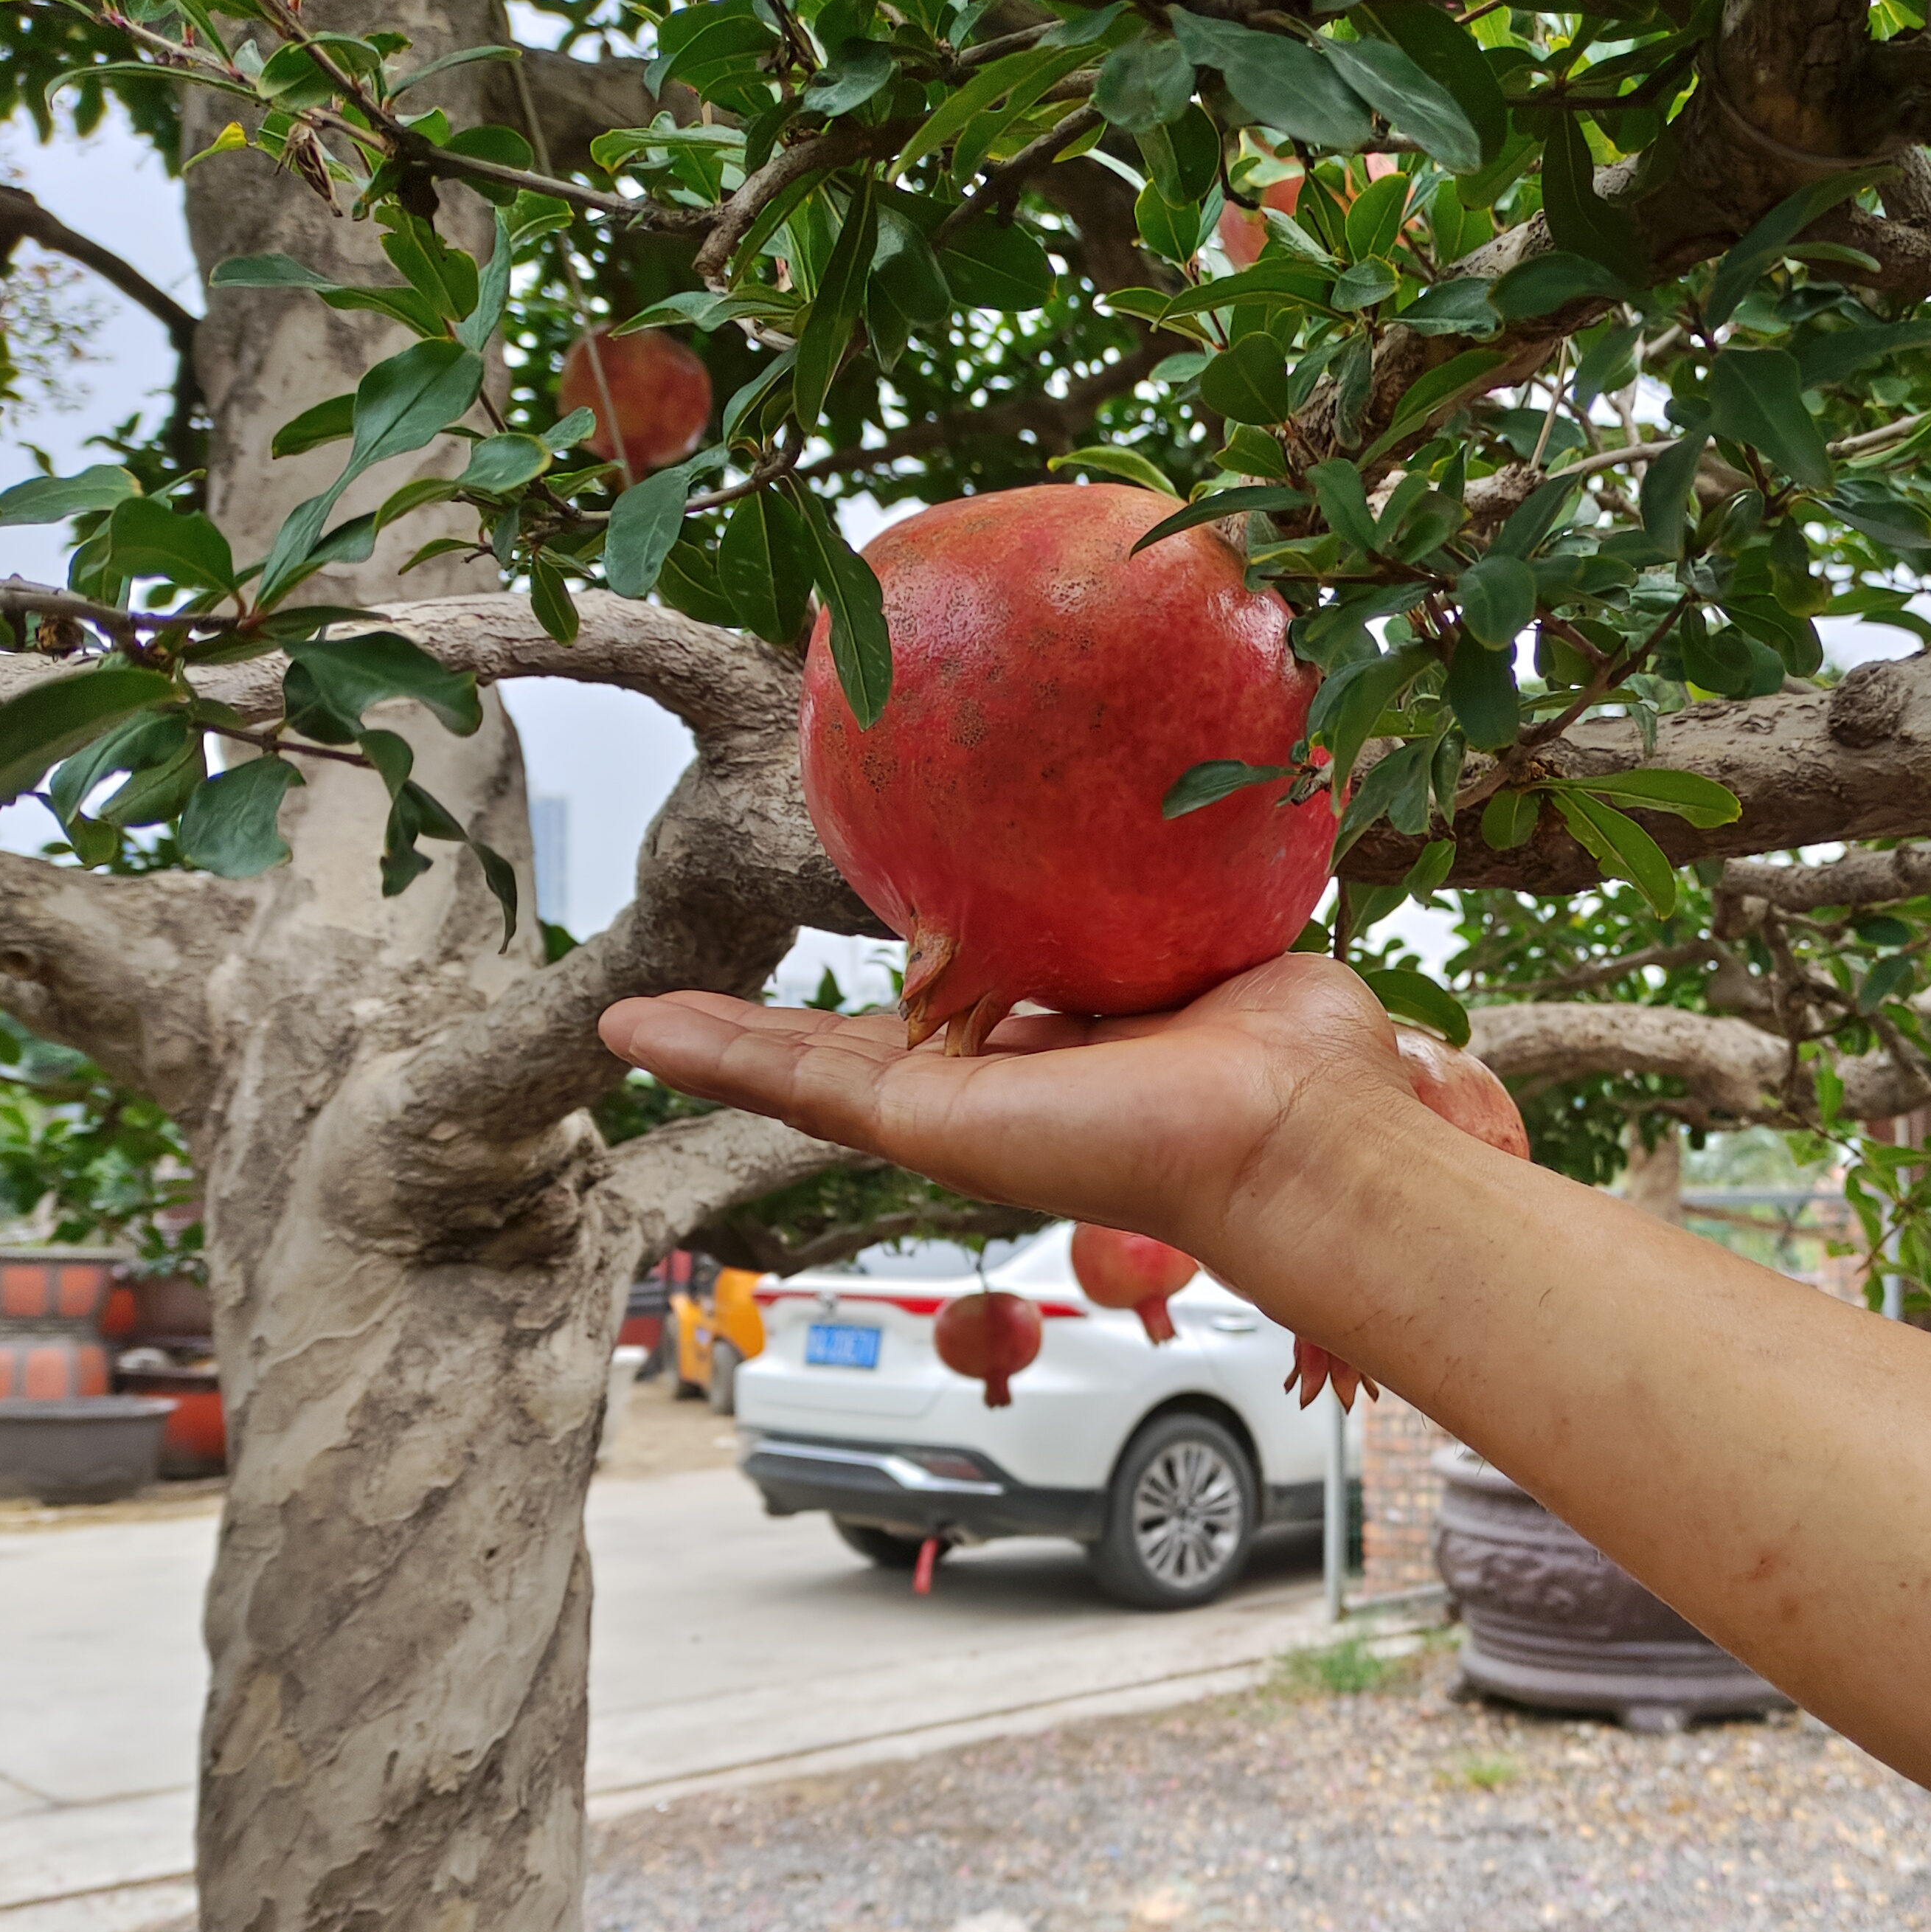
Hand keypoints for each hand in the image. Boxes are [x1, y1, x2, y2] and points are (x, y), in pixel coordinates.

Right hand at [599, 952, 1413, 1270]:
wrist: (1302, 1126)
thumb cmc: (1301, 1053)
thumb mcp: (1219, 941)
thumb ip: (1178, 895)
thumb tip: (1189, 806)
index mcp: (1065, 1054)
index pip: (956, 1019)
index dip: (898, 990)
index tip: (856, 948)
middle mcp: (1001, 1093)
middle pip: (858, 1059)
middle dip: (776, 1034)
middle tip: (697, 1006)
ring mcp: (957, 1117)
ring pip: (806, 1075)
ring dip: (716, 1045)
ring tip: (628, 1024)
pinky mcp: (930, 1126)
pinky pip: (800, 1086)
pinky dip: (715, 1053)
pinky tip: (635, 1031)